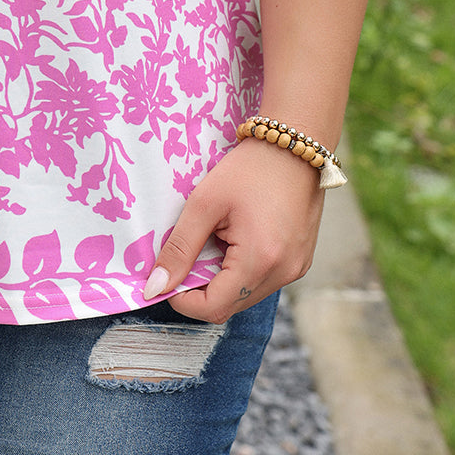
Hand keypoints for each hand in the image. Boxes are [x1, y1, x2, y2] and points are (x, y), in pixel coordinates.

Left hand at [143, 139, 324, 322]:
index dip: (182, 300)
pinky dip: (241, 271)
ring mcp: (296, 269)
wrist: (294, 146)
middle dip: (200, 288)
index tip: (164, 278)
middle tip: (186, 254)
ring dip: (221, 280)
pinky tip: (234, 240)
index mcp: (261, 261)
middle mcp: (284, 273)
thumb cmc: (249, 169)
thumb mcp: (204, 204)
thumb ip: (178, 249)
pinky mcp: (300, 261)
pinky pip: (262, 281)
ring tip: (213, 241)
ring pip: (245, 295)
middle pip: (230, 305)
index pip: (213, 308)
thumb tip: (155, 287)